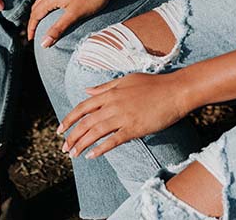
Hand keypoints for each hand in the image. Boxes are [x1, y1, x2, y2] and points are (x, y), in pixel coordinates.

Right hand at [26, 0, 124, 46]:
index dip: (31, 28)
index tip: (30, 38)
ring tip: (43, 15)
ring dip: (41, 5)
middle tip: (34, 29)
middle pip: (37, 4)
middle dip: (34, 17)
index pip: (35, 14)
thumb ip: (58, 29)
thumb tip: (43, 43)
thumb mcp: (75, 15)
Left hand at [58, 72, 190, 158]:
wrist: (175, 90)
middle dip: (72, 136)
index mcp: (110, 93)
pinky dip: (100, 149)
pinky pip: (113, 140)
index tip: (59, 130)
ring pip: (95, 132)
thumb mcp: (126, 80)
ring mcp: (123, 116)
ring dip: (82, 144)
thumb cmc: (153, 84)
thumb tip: (87, 90)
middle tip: (64, 148)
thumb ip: (105, 86)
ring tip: (74, 155)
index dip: (69, 119)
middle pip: (86, 122)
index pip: (82, 107)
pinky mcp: (134, 128)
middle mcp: (112, 104)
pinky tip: (92, 155)